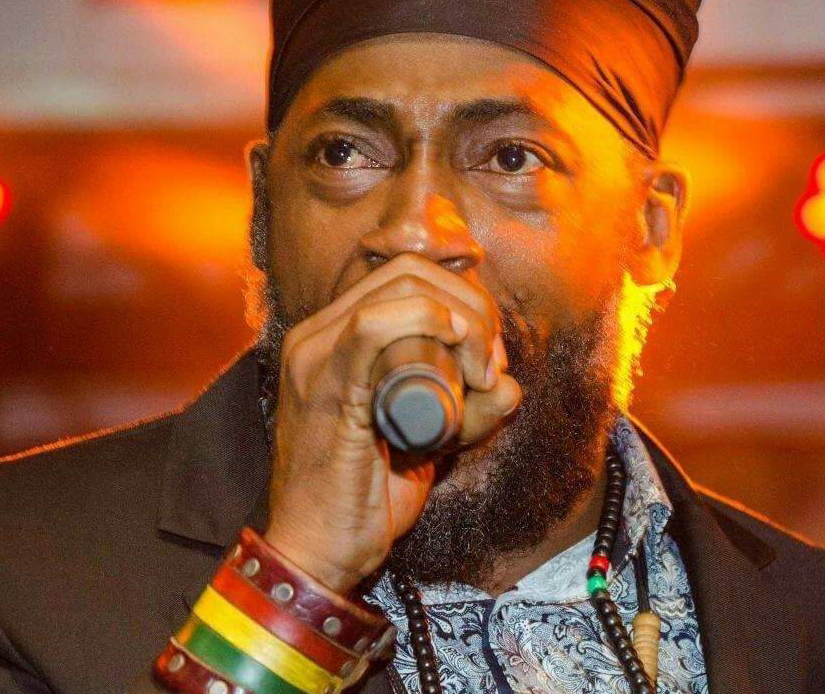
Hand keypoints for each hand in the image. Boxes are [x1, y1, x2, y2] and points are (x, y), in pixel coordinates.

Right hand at [262, 254, 521, 592]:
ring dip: (463, 321)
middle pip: (410, 273)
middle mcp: (316, 334)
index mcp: (332, 337)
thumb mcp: (426, 438)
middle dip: (472, 306)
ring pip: (401, 289)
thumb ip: (462, 409)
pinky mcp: (324, 385)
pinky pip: (373, 326)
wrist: (318, 550)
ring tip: (480, 375)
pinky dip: (428, 322)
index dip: (463, 299)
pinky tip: (459, 353)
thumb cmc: (368, 496)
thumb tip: (508, 384)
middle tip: (491, 364)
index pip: (405, 277)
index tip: (490, 354)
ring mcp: (315, 356)